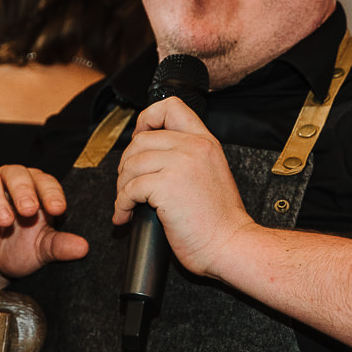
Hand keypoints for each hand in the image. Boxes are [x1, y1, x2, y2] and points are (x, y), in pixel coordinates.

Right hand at [0, 165, 87, 304]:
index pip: (44, 181)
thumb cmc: (18, 250)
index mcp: (33, 189)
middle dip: (23, 190)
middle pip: (15, 173)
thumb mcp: (41, 250)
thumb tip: (84, 248)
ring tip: (5, 221)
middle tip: (29, 210)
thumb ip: (60, 246)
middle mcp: (8, 184)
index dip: (51, 192)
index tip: (58, 210)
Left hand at [114, 97, 254, 277]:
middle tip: (128, 185)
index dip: (146, 119)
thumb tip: (148, 151)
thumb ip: (186, 155)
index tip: (138, 138)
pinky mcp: (166, 185)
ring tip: (127, 203)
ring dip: (121, 187)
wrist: (230, 244)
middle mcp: (193, 147)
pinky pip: (128, 189)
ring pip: (130, 164)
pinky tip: (125, 215)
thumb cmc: (218, 219)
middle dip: (126, 165)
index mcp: (205, 141)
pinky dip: (121, 205)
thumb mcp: (210, 172)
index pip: (170, 107)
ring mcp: (180, 164)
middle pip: (140, 140)